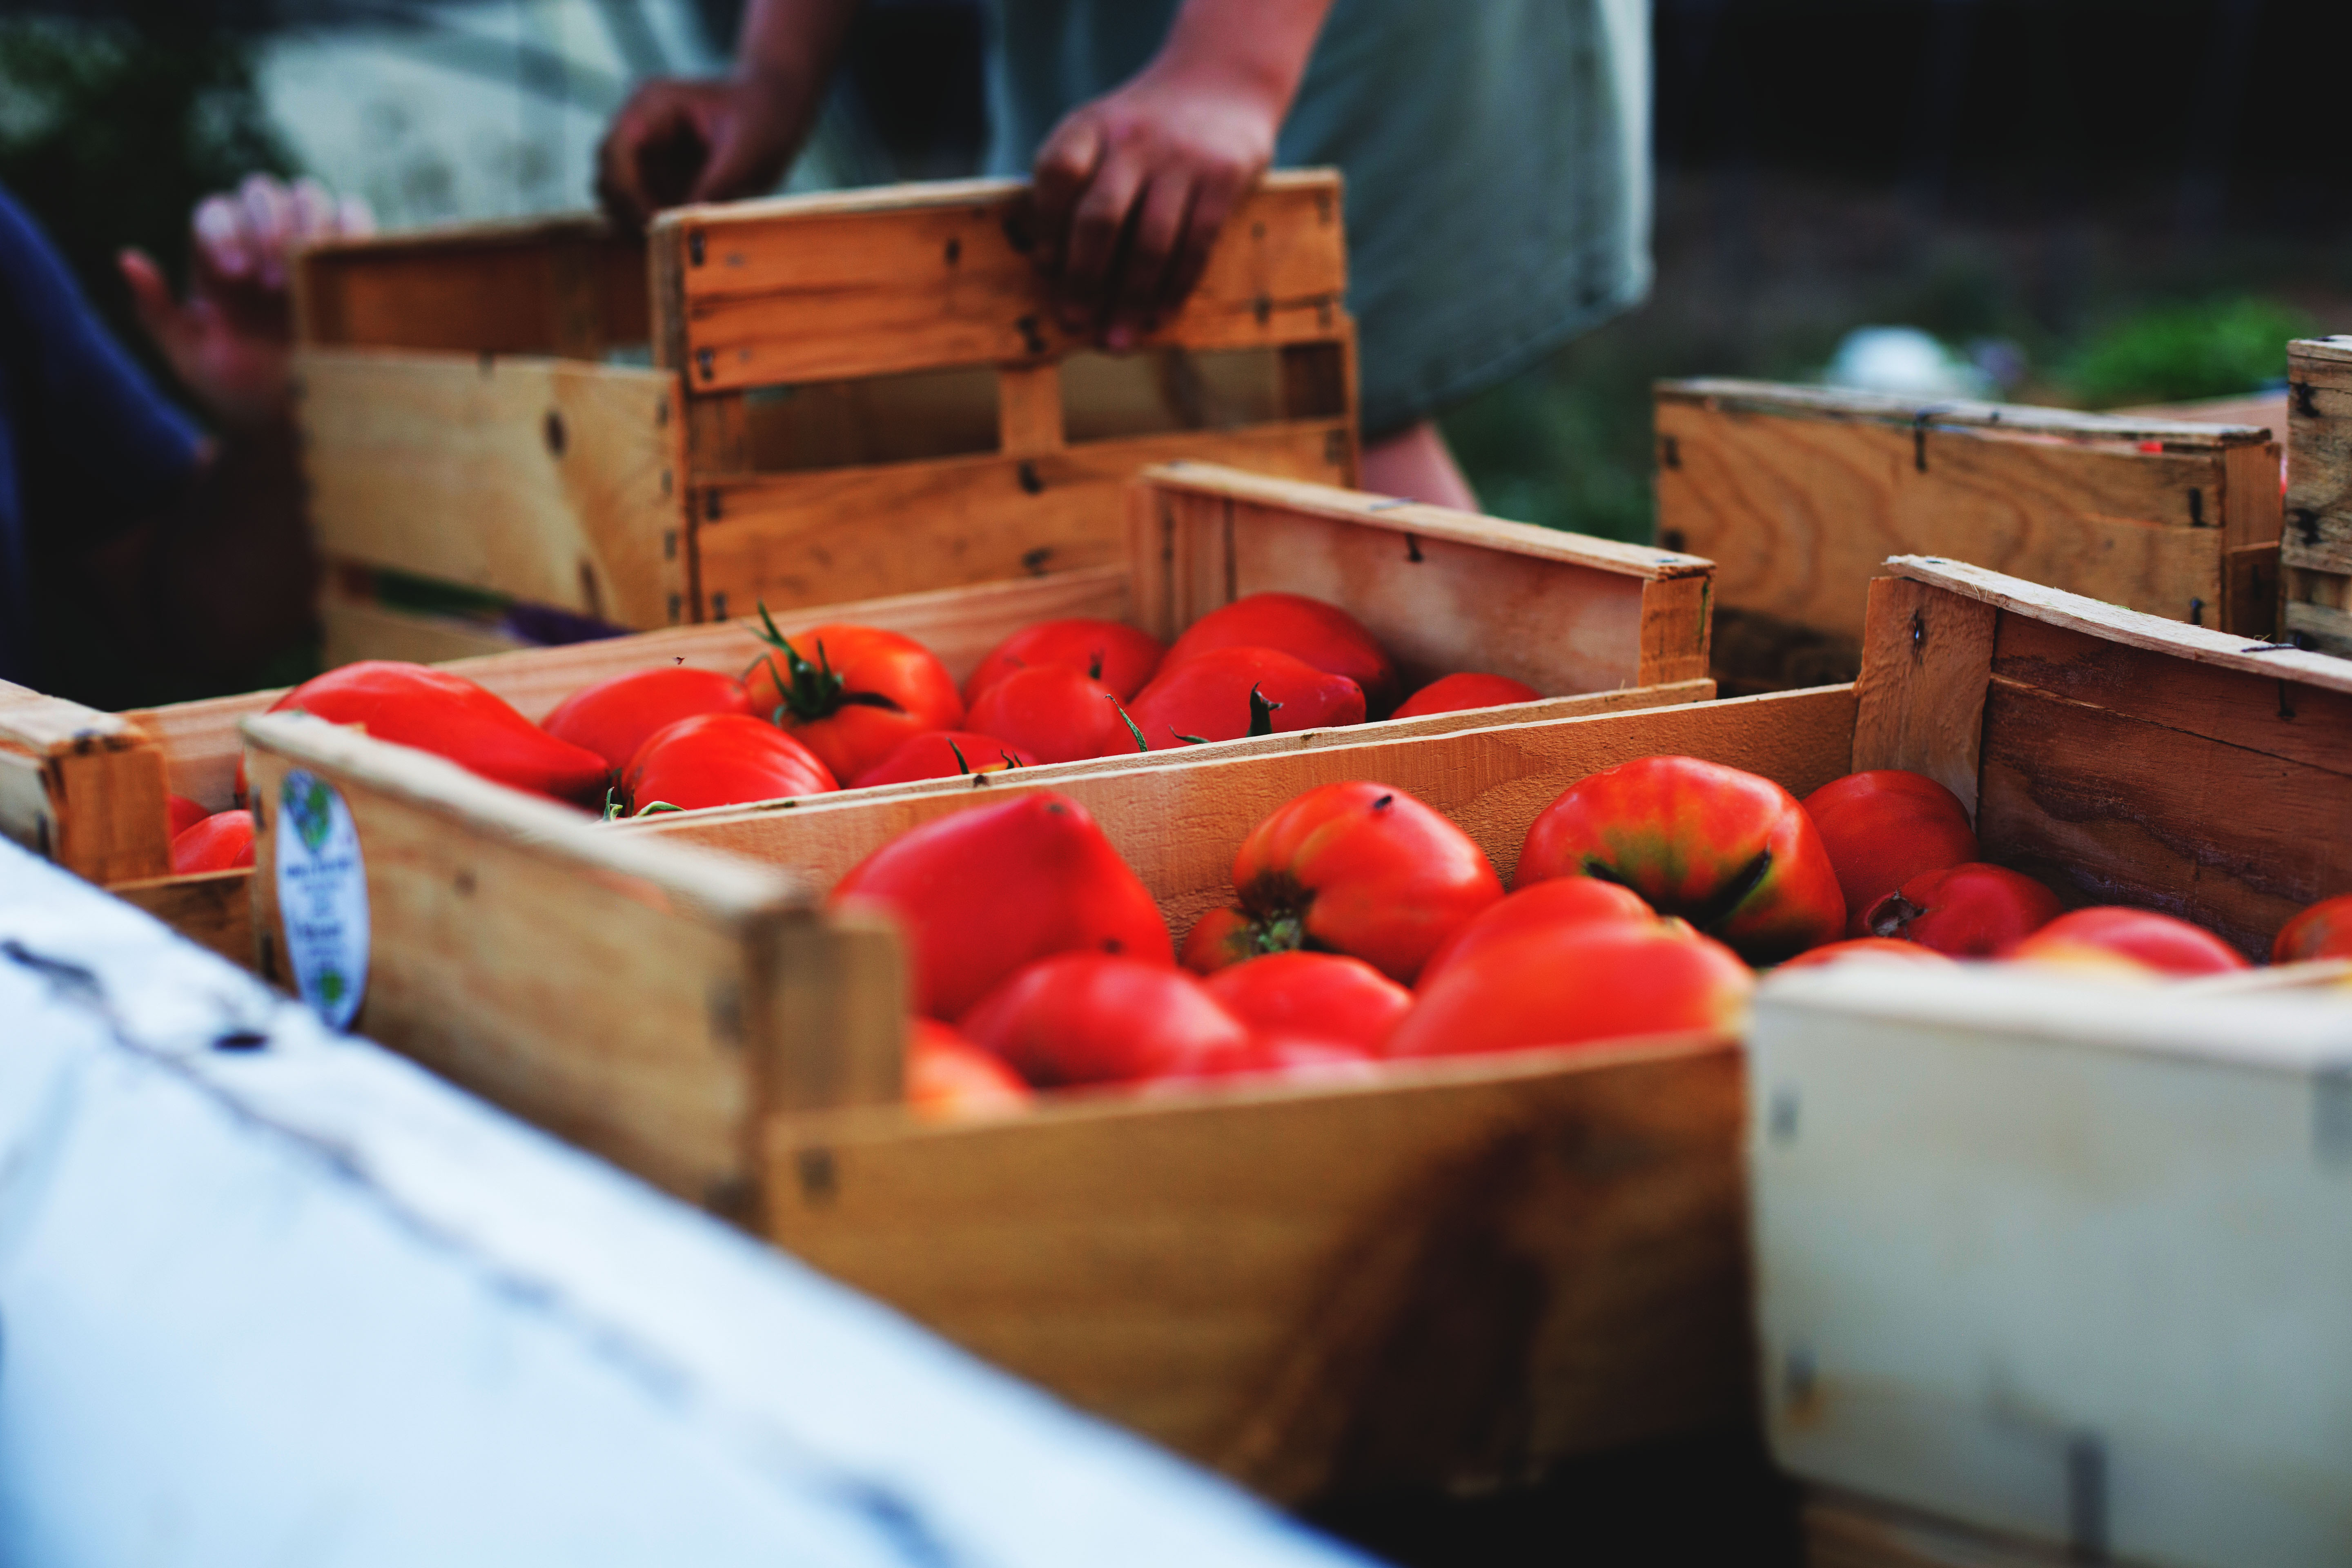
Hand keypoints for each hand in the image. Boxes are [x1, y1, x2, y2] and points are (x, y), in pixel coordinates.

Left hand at [120, 174, 372, 429]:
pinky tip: (347, 255)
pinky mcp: (350, 259)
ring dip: (309, 220)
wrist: (297, 421)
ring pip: (307, 194)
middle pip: (261, 192)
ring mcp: (309, 245)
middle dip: (267, 225)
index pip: (215, 212)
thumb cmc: (238, 390)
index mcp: (218, 255)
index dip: (225, 232)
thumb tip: (127, 259)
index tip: (237, 276)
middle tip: (275, 280)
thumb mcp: (189, 357)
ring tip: (311, 264)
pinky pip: (355, 216)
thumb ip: (156, 311)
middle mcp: (261, 240)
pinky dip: (353, 225)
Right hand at [595, 71, 810, 226]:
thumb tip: (688, 226)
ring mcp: (643, 146)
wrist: (775, 106)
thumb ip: (716, 186)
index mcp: (653, 103)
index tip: (657, 226)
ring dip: (638, 220)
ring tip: (675, 243)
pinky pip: (638, 202)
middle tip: (665, 244)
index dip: (630, 194)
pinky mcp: (654, 169)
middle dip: (630, 212)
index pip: (617, 152)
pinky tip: (681, 236)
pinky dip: (654, 221)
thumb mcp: (747, 152)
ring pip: (617, 194)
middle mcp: (638, 121)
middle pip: (608, 175)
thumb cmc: (764, 116)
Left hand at [1027, 58, 1284, 349]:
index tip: (1045, 269)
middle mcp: (1133, 137)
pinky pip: (1195, 246)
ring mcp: (1182, 157)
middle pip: (1099, 218)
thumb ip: (1076, 184)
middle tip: (1074, 320)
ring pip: (1150, 242)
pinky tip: (1158, 317)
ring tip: (1116, 340)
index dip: (1047, 227)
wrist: (1222, 83)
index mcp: (1091, 124)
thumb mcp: (1101, 132)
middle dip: (1084, 279)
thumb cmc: (1145, 130)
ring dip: (1131, 299)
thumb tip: (1052, 271)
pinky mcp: (1223, 178)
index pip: (1057, 173)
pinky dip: (1173, 289)